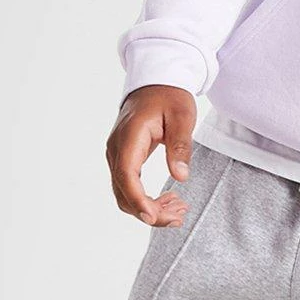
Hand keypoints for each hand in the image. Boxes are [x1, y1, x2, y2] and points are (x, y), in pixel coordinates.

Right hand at [108, 86, 196, 225]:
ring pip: (125, 193)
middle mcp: (117, 149)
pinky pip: (129, 186)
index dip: (138, 199)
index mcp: (129, 137)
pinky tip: (169, 201)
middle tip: (178, 217)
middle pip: (123, 191)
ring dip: (149, 208)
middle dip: (149, 211)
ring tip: (178, 211)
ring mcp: (117, 155)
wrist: (156, 82)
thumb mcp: (182, 117)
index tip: (153, 217)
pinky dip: (146, 199)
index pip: (127, 175)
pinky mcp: (124, 159)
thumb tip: (180, 176)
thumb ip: (180, 146)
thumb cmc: (169, 96)